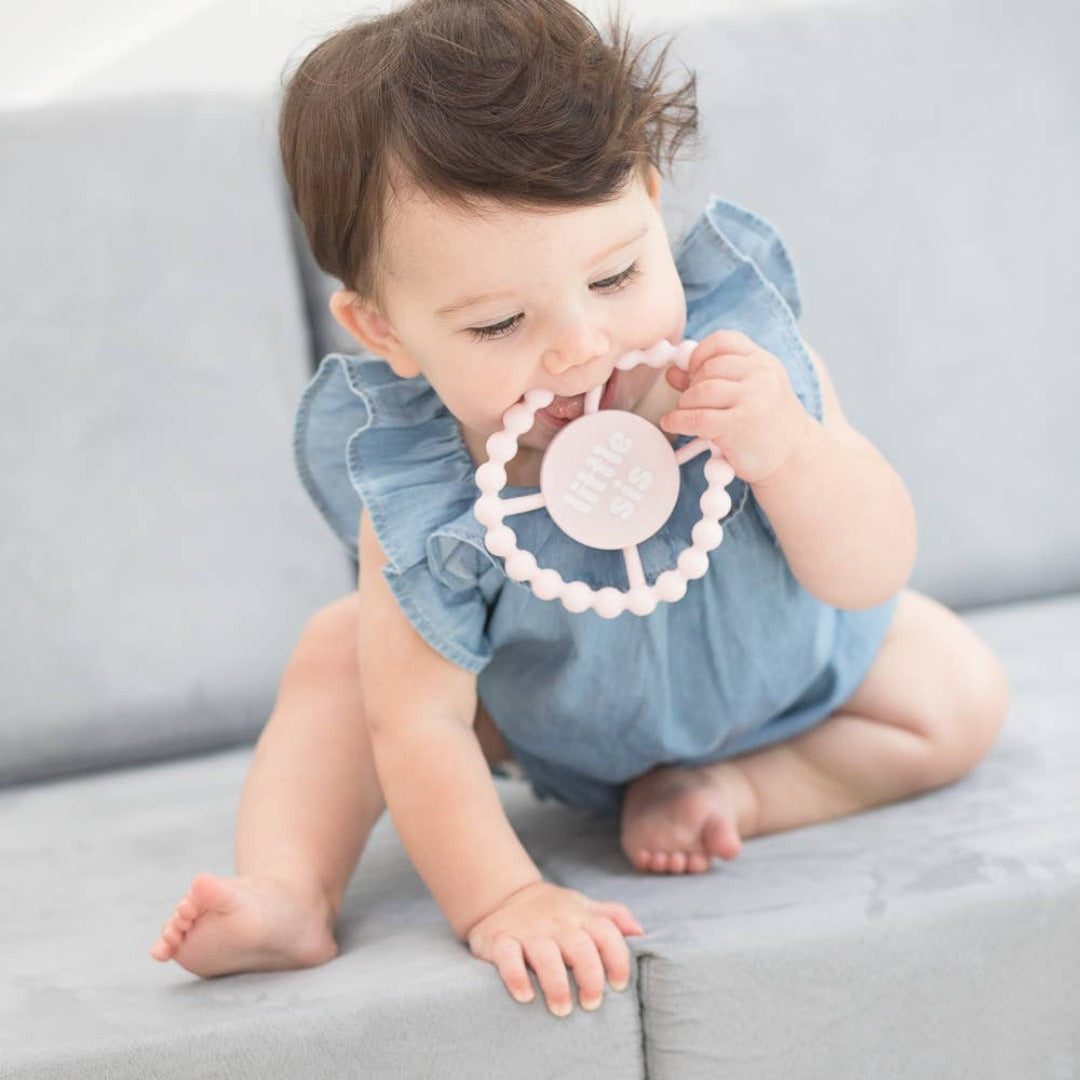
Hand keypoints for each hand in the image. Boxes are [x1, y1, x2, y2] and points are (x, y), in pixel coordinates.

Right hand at [466, 881, 644, 1016]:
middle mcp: (556, 924)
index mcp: (579, 916)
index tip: (619, 985)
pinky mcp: (500, 939)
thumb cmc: (552, 910)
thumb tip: (640, 931)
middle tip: (591, 1004)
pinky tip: (525, 996)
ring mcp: (528, 931)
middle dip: (590, 977)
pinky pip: (507, 957)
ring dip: (556, 983)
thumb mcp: (583, 906)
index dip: (618, 960)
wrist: (503, 895)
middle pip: (580, 947)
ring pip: (545, 954)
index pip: (607, 934)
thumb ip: (612, 916)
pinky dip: (515, 976)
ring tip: (562, 1009)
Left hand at [660, 329, 811, 482]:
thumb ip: (712, 378)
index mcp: (763, 361)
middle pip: (709, 367)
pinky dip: (678, 420)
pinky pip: (698, 417)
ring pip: (702, 390)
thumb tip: (672, 371)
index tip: (691, 369)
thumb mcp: (746, 392)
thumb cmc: (764, 423)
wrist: (792, 456)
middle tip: (689, 400)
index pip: (724, 341)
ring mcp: (753, 398)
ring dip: (685, 403)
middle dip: (691, 384)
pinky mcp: (740, 424)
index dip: (699, 353)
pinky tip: (672, 423)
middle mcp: (762, 375)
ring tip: (685, 413)